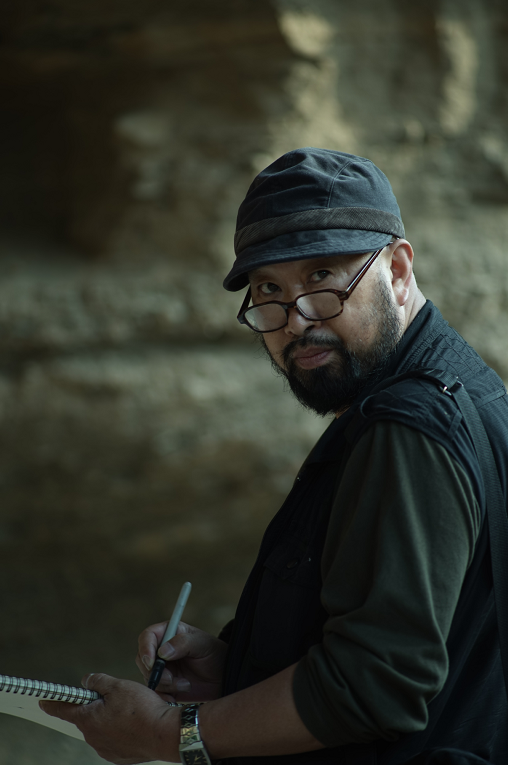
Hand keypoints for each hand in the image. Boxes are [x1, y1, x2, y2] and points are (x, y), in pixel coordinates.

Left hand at [40, 673, 179, 763]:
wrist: (165, 734)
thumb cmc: (142, 709)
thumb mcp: (118, 686)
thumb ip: (98, 682)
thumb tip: (87, 682)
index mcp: (88, 719)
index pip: (63, 709)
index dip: (53, 703)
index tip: (44, 700)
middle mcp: (93, 738)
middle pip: (87, 717)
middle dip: (96, 706)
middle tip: (114, 696)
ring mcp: (106, 749)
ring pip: (102, 728)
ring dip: (110, 718)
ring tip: (130, 710)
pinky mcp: (119, 756)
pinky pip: (114, 739)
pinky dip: (120, 730)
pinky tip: (135, 723)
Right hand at [136, 621, 227, 700]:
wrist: (223, 678)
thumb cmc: (215, 654)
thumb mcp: (202, 644)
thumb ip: (183, 643)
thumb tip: (162, 651)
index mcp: (169, 633)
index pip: (147, 637)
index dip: (145, 649)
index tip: (152, 663)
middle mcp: (161, 650)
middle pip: (143, 659)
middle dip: (155, 672)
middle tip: (171, 679)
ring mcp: (162, 669)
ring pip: (149, 678)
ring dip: (165, 685)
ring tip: (185, 684)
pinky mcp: (165, 686)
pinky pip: (155, 693)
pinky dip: (164, 696)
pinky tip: (177, 696)